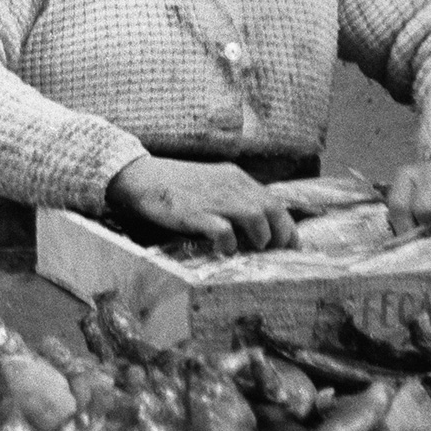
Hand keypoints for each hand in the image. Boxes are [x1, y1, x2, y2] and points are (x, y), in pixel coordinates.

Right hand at [106, 155, 297, 254]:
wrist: (141, 177)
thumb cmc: (175, 185)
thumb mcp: (211, 184)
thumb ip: (233, 198)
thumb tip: (254, 226)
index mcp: (236, 178)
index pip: (274, 202)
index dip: (286, 227)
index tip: (289, 245)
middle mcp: (231, 185)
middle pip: (272, 210)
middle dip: (279, 235)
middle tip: (273, 252)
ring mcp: (215, 198)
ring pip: (255, 217)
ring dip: (258, 238)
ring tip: (249, 249)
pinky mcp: (197, 213)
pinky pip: (225, 231)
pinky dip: (230, 243)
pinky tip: (223, 249)